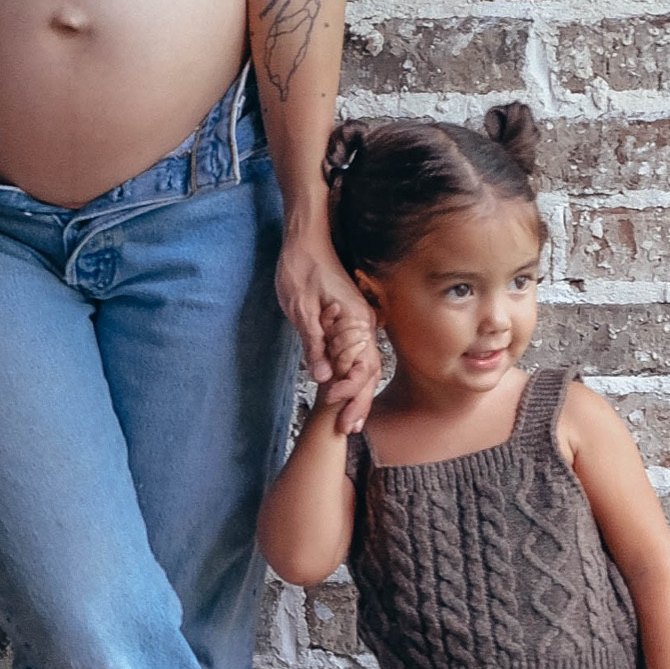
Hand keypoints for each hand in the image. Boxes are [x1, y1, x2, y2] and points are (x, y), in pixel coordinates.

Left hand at [276, 236, 377, 428]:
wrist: (305, 238)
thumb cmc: (301, 267)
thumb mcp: (301, 308)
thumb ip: (315, 344)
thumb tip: (325, 379)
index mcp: (355, 321)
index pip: (362, 366)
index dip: (352, 391)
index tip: (337, 408)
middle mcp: (363, 324)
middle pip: (368, 371)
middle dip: (359, 402)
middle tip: (347, 429)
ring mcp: (357, 324)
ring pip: (365, 366)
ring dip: (358, 394)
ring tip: (349, 421)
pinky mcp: (347, 323)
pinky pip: (356, 356)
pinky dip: (352, 378)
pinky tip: (344, 395)